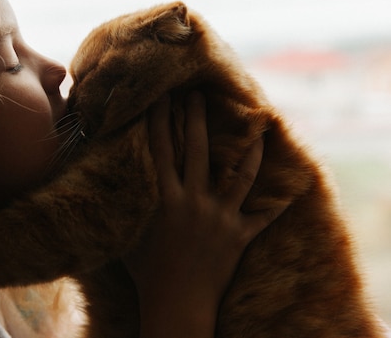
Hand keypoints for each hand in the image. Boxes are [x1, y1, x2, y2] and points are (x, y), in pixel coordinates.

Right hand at [123, 92, 284, 337]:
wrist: (177, 304)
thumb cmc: (146, 273)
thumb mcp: (129, 236)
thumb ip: (126, 207)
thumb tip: (108, 184)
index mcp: (165, 199)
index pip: (161, 150)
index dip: (159, 121)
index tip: (160, 98)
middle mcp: (194, 201)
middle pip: (197, 151)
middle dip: (196, 119)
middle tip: (197, 95)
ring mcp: (220, 218)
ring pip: (241, 176)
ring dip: (250, 150)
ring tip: (258, 127)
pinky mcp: (239, 236)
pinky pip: (262, 217)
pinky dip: (276, 204)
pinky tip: (292, 189)